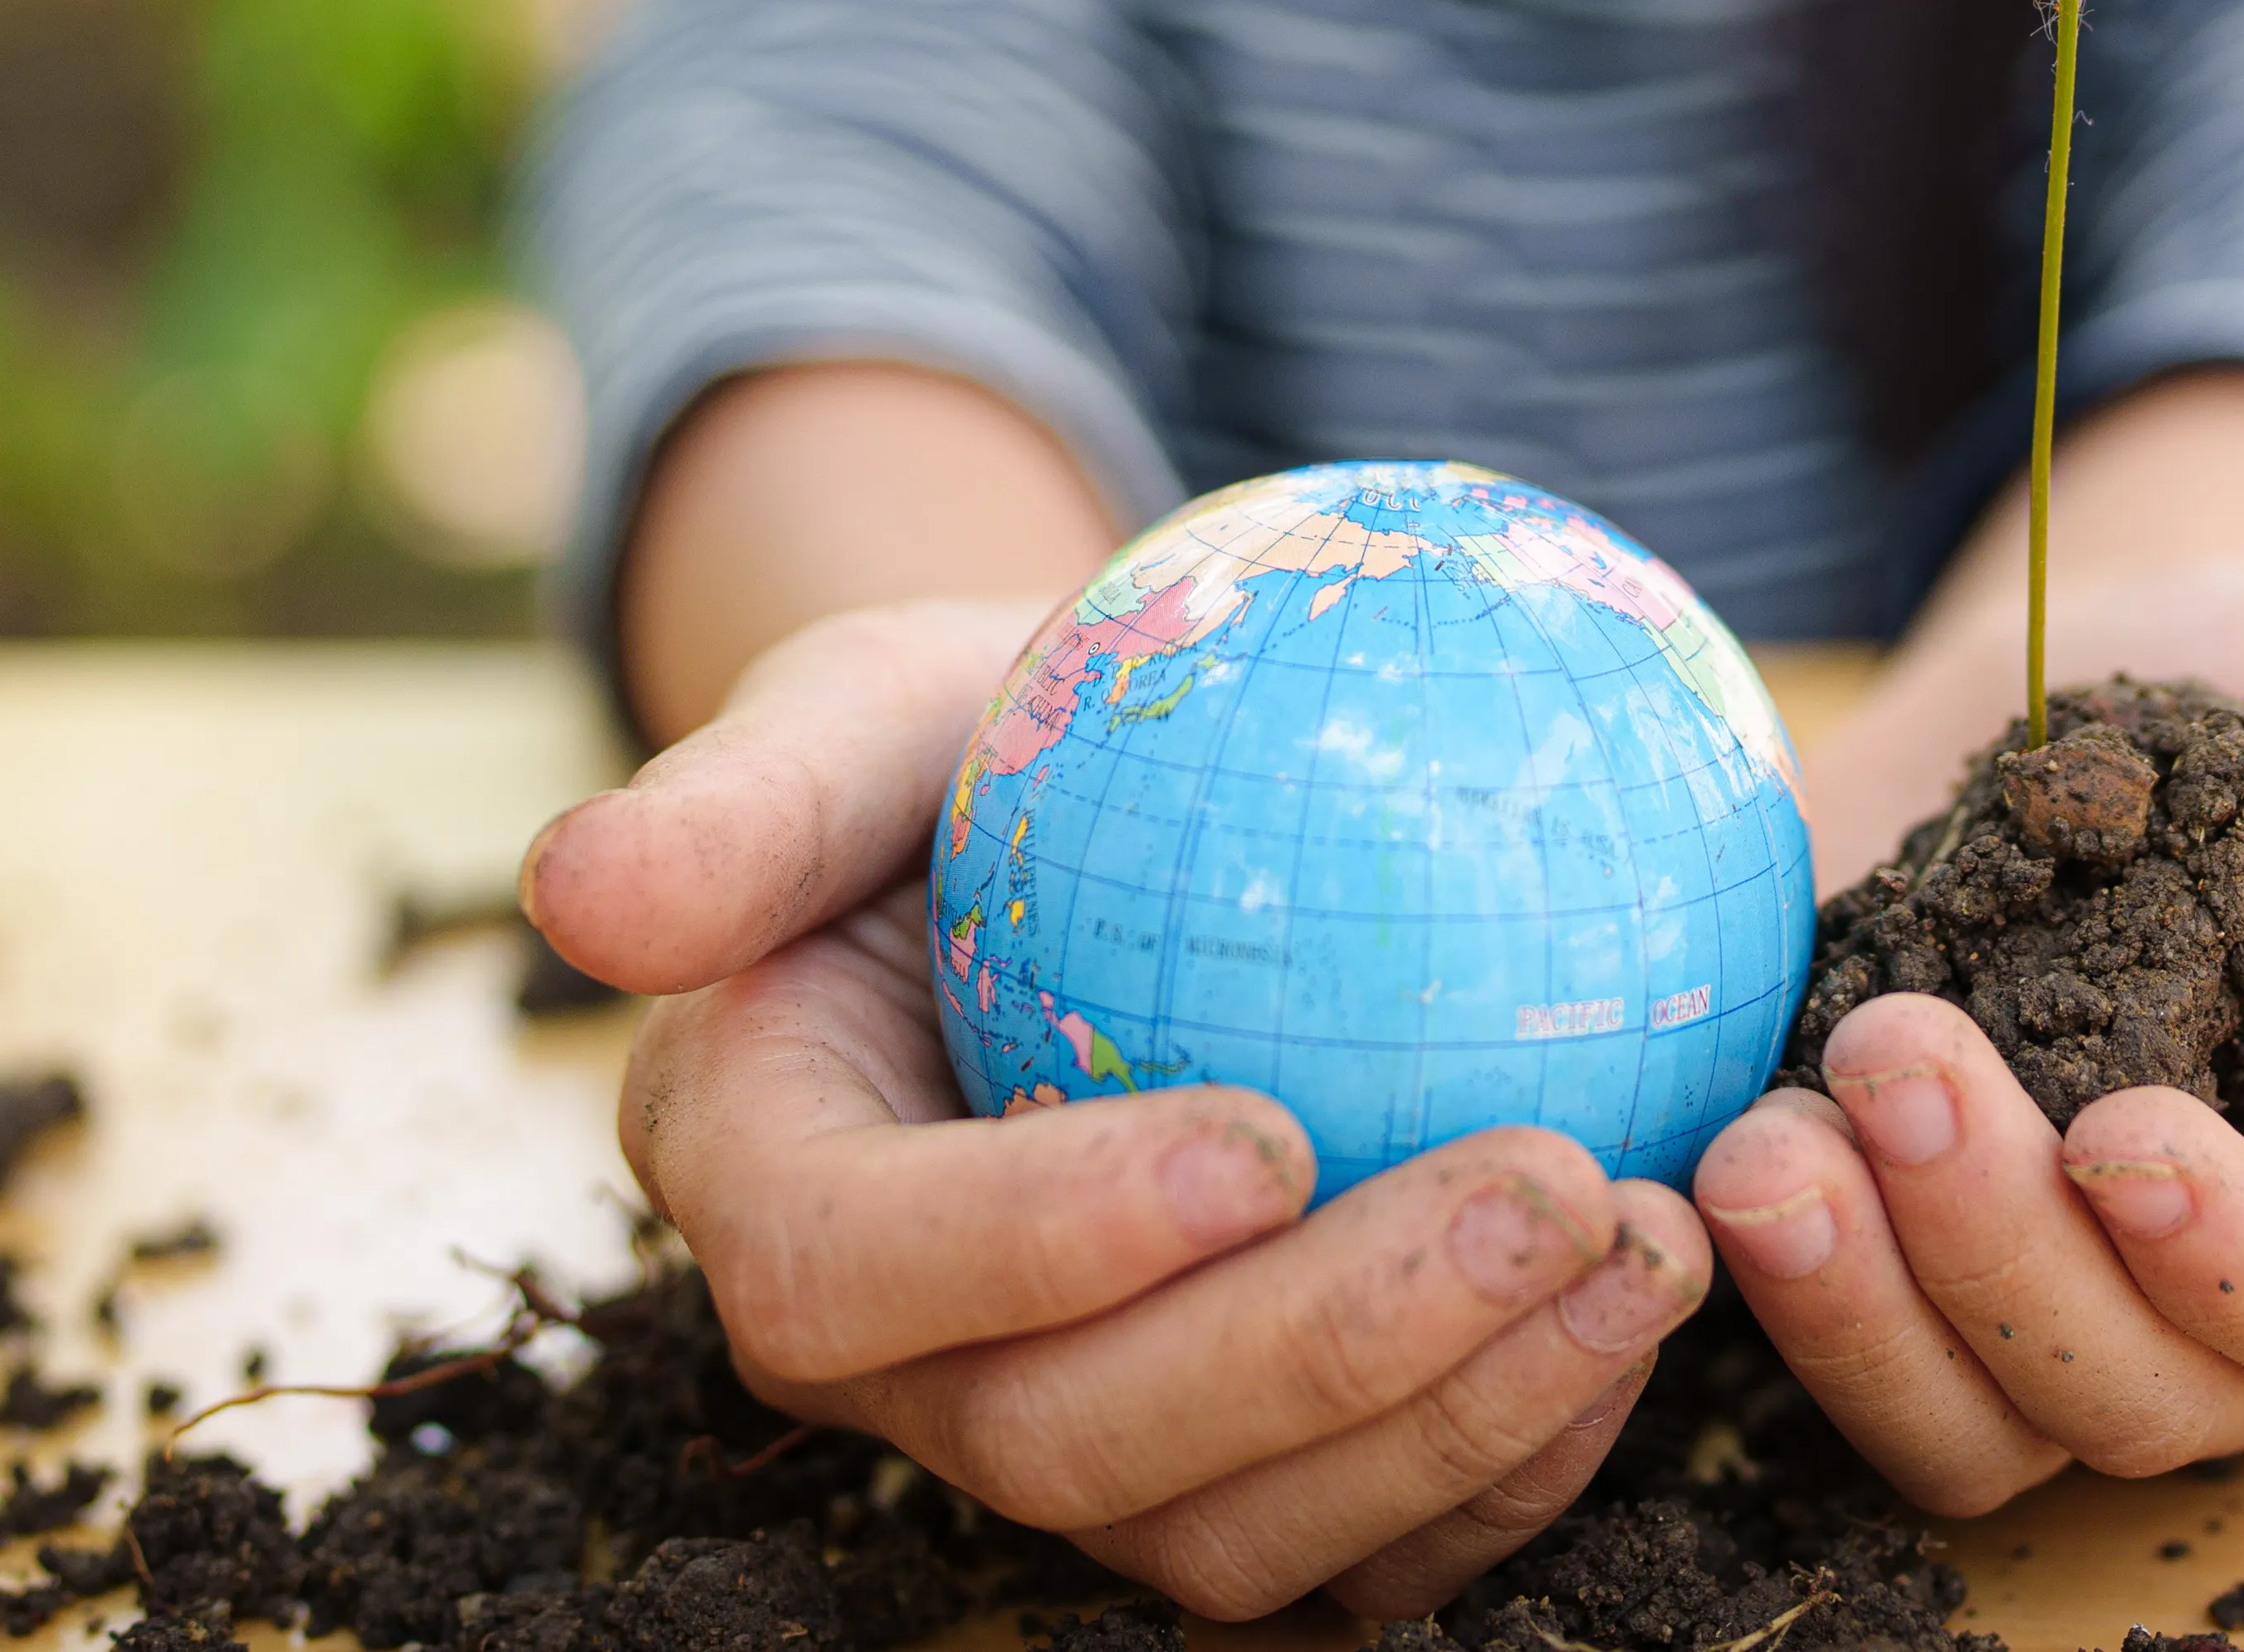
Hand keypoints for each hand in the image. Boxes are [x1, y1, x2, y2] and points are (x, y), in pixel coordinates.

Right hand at [523, 601, 1717, 1617]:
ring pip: (1236, 1536)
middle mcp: (902, 1364)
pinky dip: (1519, 1458)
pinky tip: (1663, 1308)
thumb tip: (580, 891)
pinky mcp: (1241, 1473)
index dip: (1042, 1240)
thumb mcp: (862, 701)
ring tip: (1651, 1240)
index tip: (1262, 1137)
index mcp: (770, 1182)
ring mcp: (1075, 1439)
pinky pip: (1371, 1542)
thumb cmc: (986, 728)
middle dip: (1320, 1348)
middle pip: (1077, 1442)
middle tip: (1548, 1184)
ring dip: (1459, 1416)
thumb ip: (745, 797)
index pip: (855, 1271)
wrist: (1117, 832)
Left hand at [1688, 557, 2243, 1512]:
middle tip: (1894, 1050)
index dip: (2243, 1260)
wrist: (2113, 655)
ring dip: (1865, 1308)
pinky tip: (1718, 1155)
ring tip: (1768, 1148)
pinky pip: (1854, 1371)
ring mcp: (2071, 1302)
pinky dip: (1779, 1298)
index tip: (2121, 1129)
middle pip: (2149, 1391)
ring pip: (1984, 1426)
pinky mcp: (1913, 1267)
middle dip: (2009, 1256)